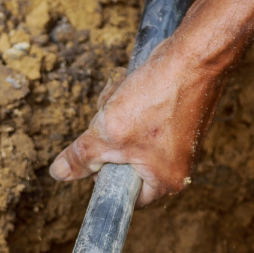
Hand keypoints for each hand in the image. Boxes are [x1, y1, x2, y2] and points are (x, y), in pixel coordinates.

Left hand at [48, 0, 253, 205]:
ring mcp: (176, 140)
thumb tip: (60, 173)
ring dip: (114, 115)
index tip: (93, 158)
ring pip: (125, 135)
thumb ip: (81, 157)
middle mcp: (175, 165)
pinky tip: (130, 85)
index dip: (102, 177)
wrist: (194, 56)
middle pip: (121, 162)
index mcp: (164, 180)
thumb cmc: (159, 98)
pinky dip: (128, 101)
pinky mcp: (173, 117)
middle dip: (107, 137)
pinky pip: (137, 117)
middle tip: (111, 120)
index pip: (124, 196)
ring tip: (123, 97)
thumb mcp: (108, 133)